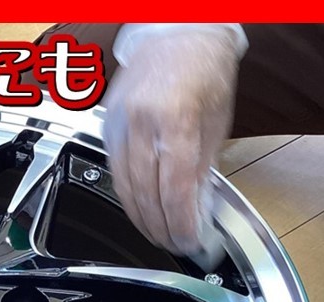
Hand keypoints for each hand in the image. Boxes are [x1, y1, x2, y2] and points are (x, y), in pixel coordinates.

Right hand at [102, 27, 243, 265]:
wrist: (175, 34)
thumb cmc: (202, 70)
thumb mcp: (216, 123)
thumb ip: (204, 169)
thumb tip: (198, 210)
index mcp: (175, 120)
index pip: (175, 189)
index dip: (181, 224)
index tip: (191, 242)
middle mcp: (141, 123)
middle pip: (146, 193)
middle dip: (162, 227)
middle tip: (175, 245)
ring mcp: (119, 124)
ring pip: (124, 187)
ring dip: (142, 218)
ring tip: (158, 235)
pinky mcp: (107, 127)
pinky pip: (114, 172)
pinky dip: (127, 196)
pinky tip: (140, 209)